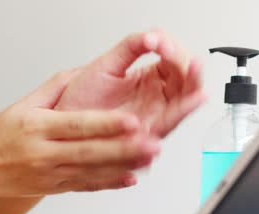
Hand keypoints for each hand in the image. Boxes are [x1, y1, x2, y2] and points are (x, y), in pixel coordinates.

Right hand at [0, 71, 159, 197]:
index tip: (131, 121)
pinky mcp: (55, 189)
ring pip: (92, 172)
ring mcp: (50, 175)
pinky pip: (86, 187)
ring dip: (123, 166)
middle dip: (124, 149)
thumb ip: (57, 89)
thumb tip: (88, 73)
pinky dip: (109, 184)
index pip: (77, 125)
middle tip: (153, 143)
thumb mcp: (23, 104)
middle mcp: (44, 153)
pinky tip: (130, 178)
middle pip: (90, 152)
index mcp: (37, 127)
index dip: (106, 125)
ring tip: (149, 158)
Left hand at [55, 29, 206, 137]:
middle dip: (188, 66)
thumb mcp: (106, 65)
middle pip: (185, 81)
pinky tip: (193, 98)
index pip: (172, 62)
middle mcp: (155, 99)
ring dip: (193, 84)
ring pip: (185, 100)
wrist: (63, 126)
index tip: (158, 41)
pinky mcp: (148, 133)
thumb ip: (130, 47)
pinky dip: (185, 108)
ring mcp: (154, 116)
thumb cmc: (79, 102)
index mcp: (147, 80)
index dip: (171, 50)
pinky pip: (172, 121)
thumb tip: (152, 35)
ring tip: (195, 68)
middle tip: (180, 56)